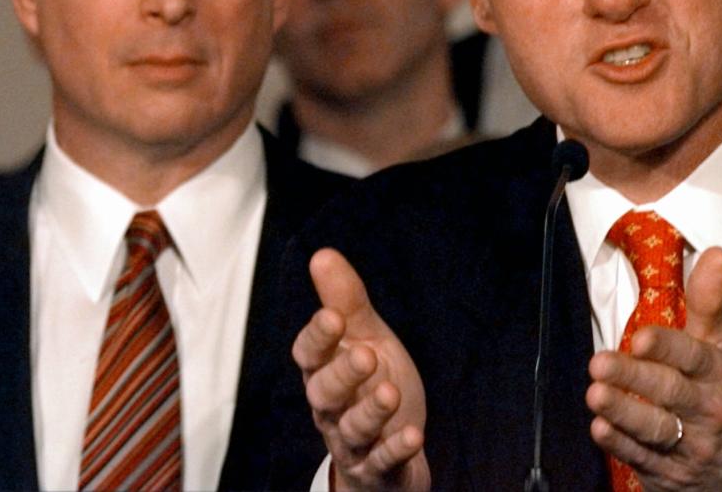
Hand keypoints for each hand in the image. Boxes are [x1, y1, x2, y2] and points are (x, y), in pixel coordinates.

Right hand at [292, 248, 430, 490]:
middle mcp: (332, 408)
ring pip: (353, 430)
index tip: (332, 316)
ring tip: (390, 392)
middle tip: (366, 355)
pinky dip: (396, 451)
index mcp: (325, 370)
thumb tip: (322, 254)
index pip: (309, 354)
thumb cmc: (371, 382)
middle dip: (343, 375)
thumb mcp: (364, 336)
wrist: (392, 446)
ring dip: (370, 412)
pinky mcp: (379, 468)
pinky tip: (412, 436)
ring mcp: (354, 441)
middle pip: (325, 394)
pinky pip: (383, 462)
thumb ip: (345, 299)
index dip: (318, 337)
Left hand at [585, 247, 721, 490]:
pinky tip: (599, 429)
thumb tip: (715, 252)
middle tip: (599, 363)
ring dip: (622, 412)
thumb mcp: (716, 346)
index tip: (639, 338)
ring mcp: (688, 444)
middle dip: (634, 378)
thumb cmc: (712, 392)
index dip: (667, 347)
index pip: (693, 357)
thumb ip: (708, 301)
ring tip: (594, 395)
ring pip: (655, 428)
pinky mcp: (665, 471)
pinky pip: (640, 457)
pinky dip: (619, 444)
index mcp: (716, 373)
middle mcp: (706, 409)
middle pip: (670, 392)